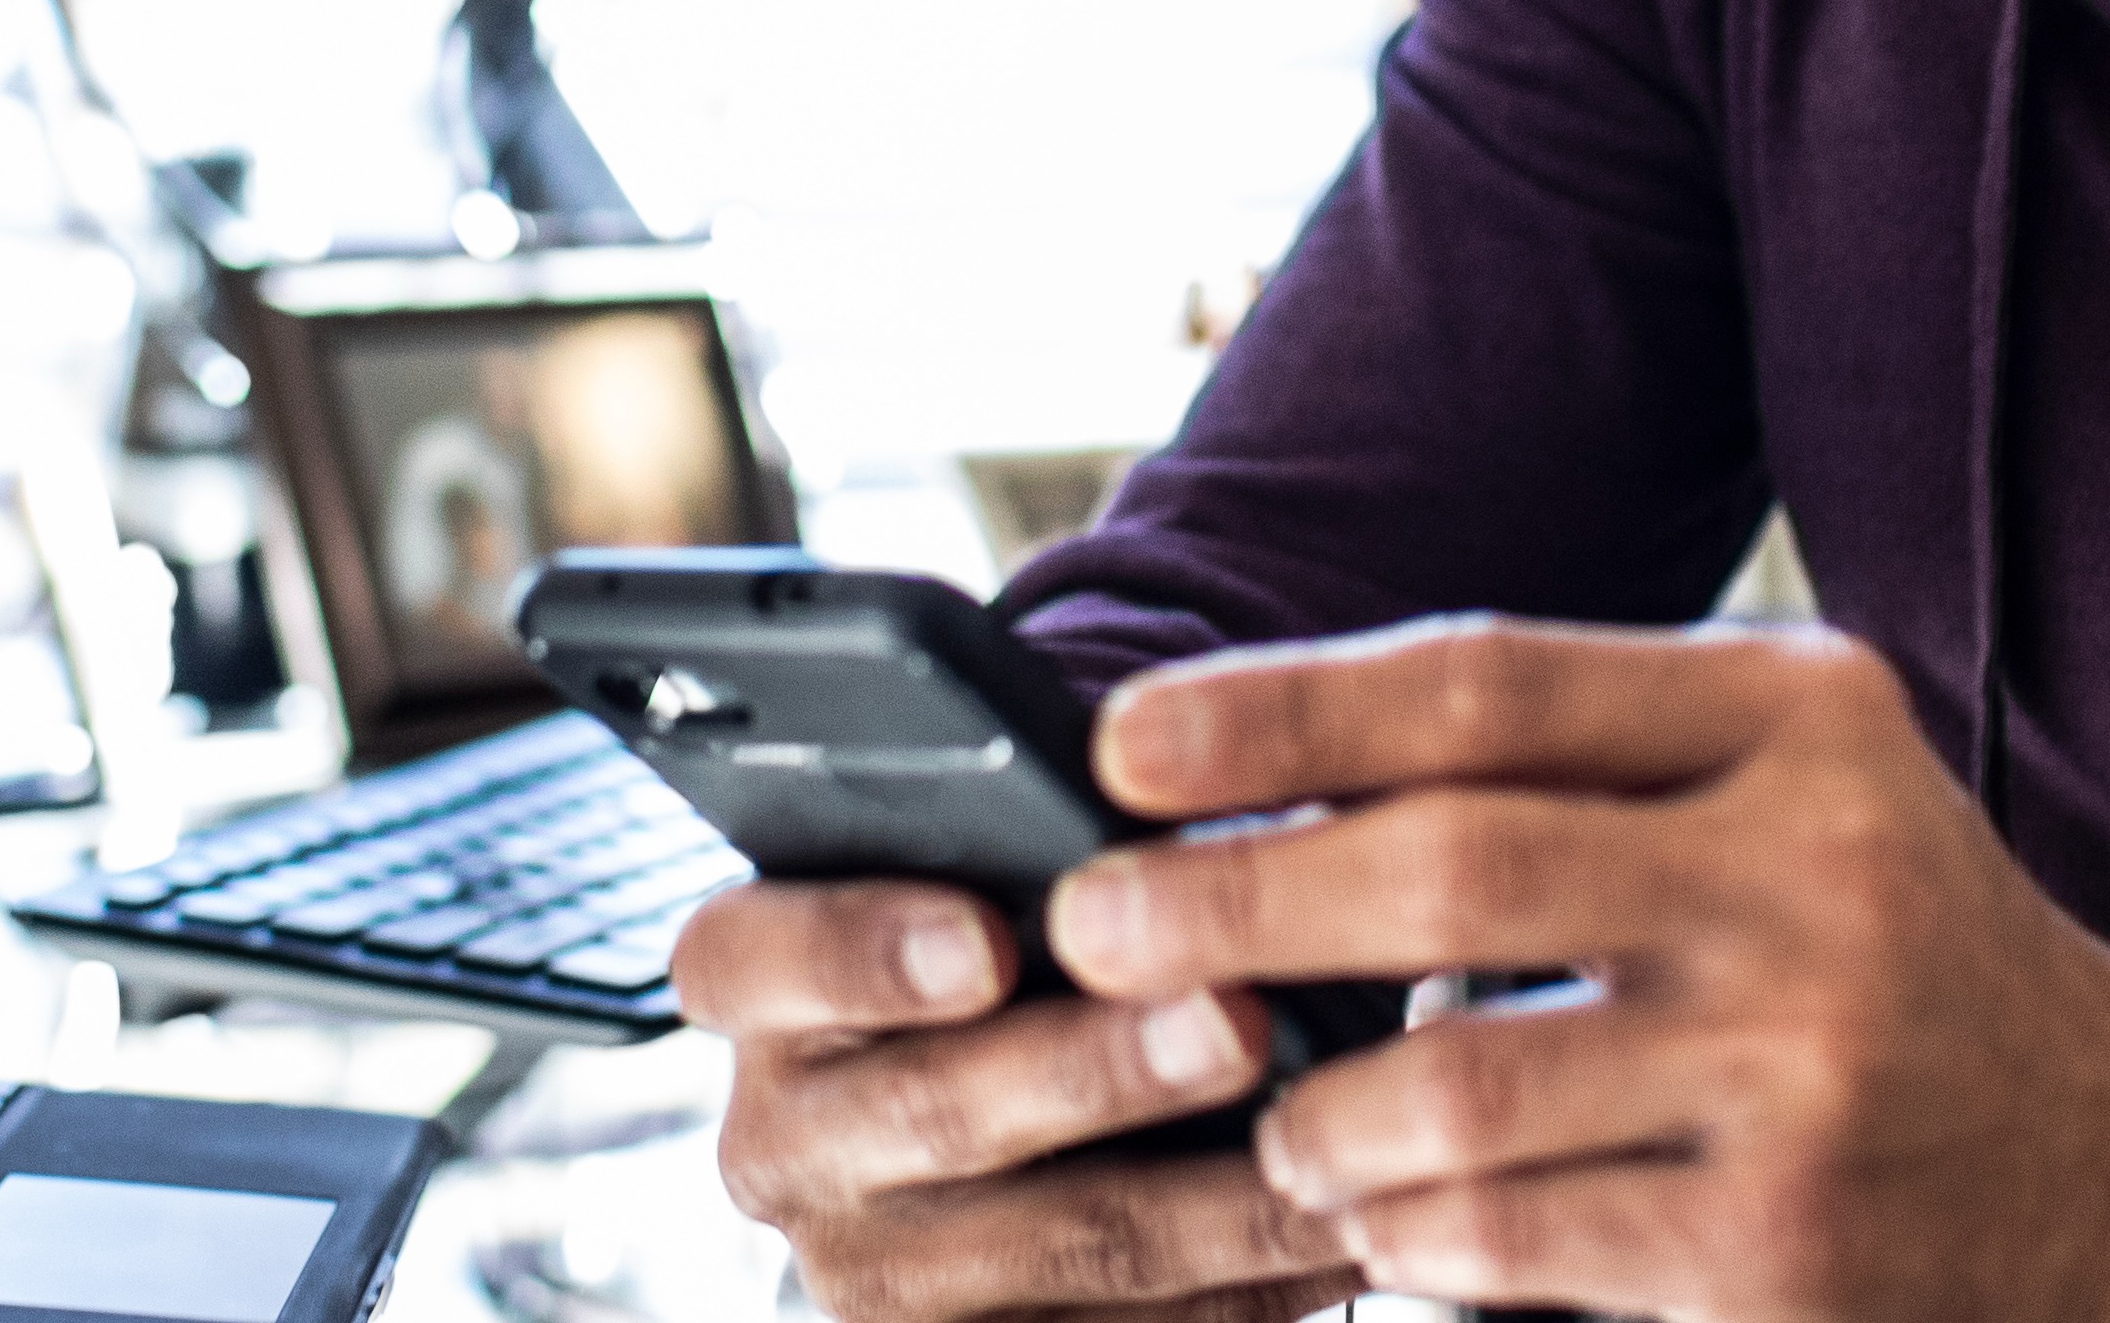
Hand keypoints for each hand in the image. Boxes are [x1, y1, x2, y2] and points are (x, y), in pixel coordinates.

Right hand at [668, 874, 1369, 1322]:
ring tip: (1336, 1135)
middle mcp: (783, 1140)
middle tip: (1238, 1019)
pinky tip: (1356, 1223)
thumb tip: (1190, 832)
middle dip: (1099, 1071)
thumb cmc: (1023, 925)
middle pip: (932, 1110)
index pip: (753, 957)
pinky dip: (1256, 1282)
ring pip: (1058, 1242)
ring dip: (1216, 1197)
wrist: (1028, 1101)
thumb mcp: (990, 860)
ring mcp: (873, 1273)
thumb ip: (1045, 843)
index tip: (984, 942)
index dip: (864, 950)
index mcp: (758, 982)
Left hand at [1046, 619, 2109, 1322]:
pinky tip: (1385, 1221)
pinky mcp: (1777, 1248)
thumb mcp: (1803, 795)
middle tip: (1093, 929)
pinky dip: (1405, 1233)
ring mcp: (1802, 1071)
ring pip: (1451, 1086)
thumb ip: (1591, 764)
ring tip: (1276, 1118)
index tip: (1120, 745)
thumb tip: (1266, 775)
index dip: (1279, 709)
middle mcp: (1813, 876)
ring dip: (1310, 1110)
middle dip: (1230, 899)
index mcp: (1803, 724)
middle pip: (1447, 870)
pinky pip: (1506, 1238)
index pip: (1492, 686)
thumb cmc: (1911, 965)